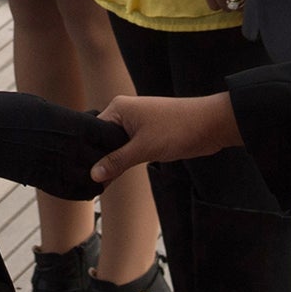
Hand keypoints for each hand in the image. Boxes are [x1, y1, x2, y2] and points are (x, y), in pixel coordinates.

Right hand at [0, 91, 127, 200]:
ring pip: (93, 181)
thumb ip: (68, 118)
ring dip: (98, 175)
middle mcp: (65, 147)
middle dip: (112, 156)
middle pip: (106, 159)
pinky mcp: (40, 181)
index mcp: (68, 123)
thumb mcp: (42, 106)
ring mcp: (53, 166)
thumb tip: (89, 121)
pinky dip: (81, 190)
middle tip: (109, 152)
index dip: (115, 135)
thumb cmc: (6, 110)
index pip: (109, 134)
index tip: (113, 133)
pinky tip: (80, 181)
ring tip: (96, 168)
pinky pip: (72, 193)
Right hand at [90, 93, 243, 182]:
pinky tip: (117, 175)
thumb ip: (117, 161)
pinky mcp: (148, 134)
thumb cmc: (178, 129)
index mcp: (119, 108)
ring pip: (117, 146)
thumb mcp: (143, 148)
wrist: (211, 125)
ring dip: (113, 162)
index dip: (87, 152)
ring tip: (100, 183)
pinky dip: (124, 160)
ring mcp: (137, 123)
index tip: (80, 172)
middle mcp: (125, 113)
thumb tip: (94, 174)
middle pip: (103, 139)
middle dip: (100, 159)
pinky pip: (129, 148)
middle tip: (88, 181)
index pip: (93, 131)